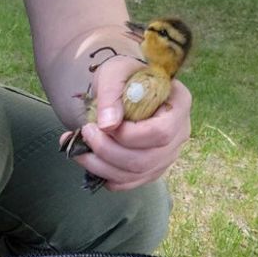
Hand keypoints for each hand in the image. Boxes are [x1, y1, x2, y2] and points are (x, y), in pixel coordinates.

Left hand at [60, 55, 191, 190]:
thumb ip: (110, 95)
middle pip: (147, 158)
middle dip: (108, 151)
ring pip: (136, 174)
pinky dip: (105, 176)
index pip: (160, 132)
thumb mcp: (113, 73)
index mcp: (179, 104)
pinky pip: (129, 182)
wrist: (120, 87)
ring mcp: (167, 154)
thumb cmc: (122, 76)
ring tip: (78, 149)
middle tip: (85, 133)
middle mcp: (180, 133)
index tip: (102, 125)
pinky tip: (88, 160)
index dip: (129, 135)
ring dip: (101, 166)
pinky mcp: (151, 168)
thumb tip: (107, 125)